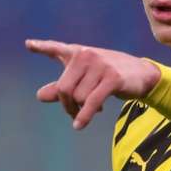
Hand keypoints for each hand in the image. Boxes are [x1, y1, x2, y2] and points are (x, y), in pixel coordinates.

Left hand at [25, 39, 161, 129]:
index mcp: (78, 52)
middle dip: (66, 105)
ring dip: (81, 110)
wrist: (141, 74)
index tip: (28, 44)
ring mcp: (99, 65)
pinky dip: (84, 116)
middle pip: (63, 89)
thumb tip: (40, 96)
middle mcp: (86, 55)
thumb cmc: (109, 75)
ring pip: (78, 98)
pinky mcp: (112, 78)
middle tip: (73, 113)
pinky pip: (92, 102)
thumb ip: (62, 86)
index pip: (56, 48)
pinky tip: (79, 126)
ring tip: (92, 109)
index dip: (42, 47)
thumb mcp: (84, 79)